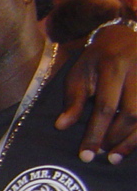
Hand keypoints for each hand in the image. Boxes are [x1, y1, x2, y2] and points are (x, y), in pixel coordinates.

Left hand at [57, 24, 136, 162]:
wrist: (125, 34)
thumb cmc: (98, 59)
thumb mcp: (79, 73)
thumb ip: (73, 100)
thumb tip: (61, 126)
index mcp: (114, 65)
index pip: (105, 107)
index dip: (96, 133)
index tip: (86, 155)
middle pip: (131, 114)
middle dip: (115, 138)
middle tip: (102, 154)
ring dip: (132, 140)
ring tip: (116, 156)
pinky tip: (131, 143)